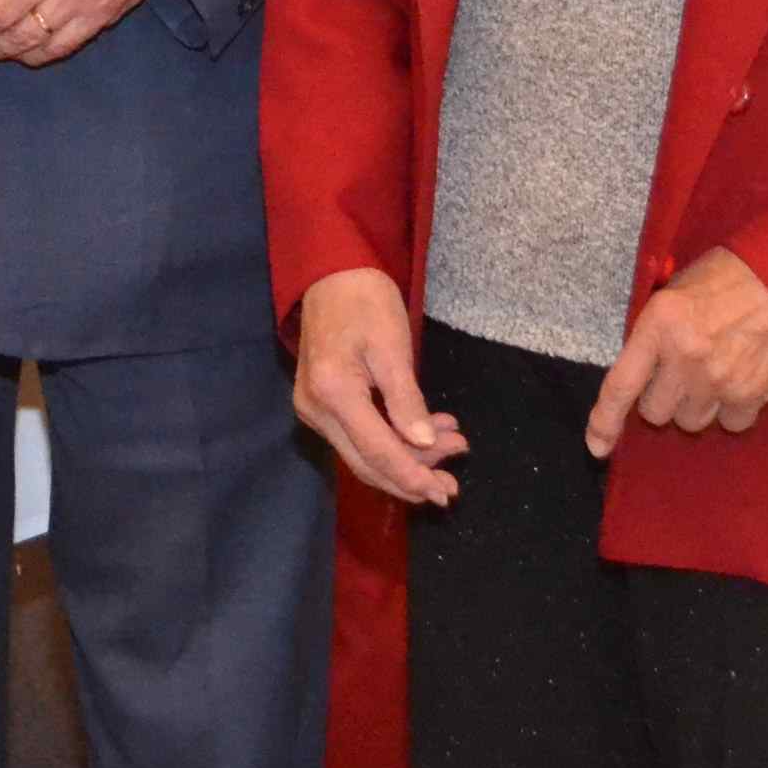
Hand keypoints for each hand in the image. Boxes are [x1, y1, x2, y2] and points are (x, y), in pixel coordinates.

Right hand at [291, 268, 463, 505]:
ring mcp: (314, 410)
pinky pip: (358, 438)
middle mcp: (316, 410)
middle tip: (453, 481)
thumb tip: (424, 445)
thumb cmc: (366, 302)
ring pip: (363, 455)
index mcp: (334, 393)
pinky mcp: (320, 406)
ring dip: (408, 459)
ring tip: (451, 446)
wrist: (332, 275)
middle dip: (412, 476)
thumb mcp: (393, 347)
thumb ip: (406, 399)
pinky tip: (426, 433)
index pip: (378, 451)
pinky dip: (393, 441)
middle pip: (367, 463)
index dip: (413, 476)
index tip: (445, 492)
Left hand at [585, 247, 767, 457]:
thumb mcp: (676, 290)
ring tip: (713, 373)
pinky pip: (730, 424)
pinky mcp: (752, 394)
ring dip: (696, 404)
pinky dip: (731, 410)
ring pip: (691, 421)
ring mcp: (719, 380)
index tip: (597, 448)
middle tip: (680, 374)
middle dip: (662, 398)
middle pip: (656, 413)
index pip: (621, 385)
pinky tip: (739, 381)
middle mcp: (685, 358)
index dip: (605, 421)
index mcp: (659, 324)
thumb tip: (643, 368)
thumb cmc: (730, 276)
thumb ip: (656, 331)